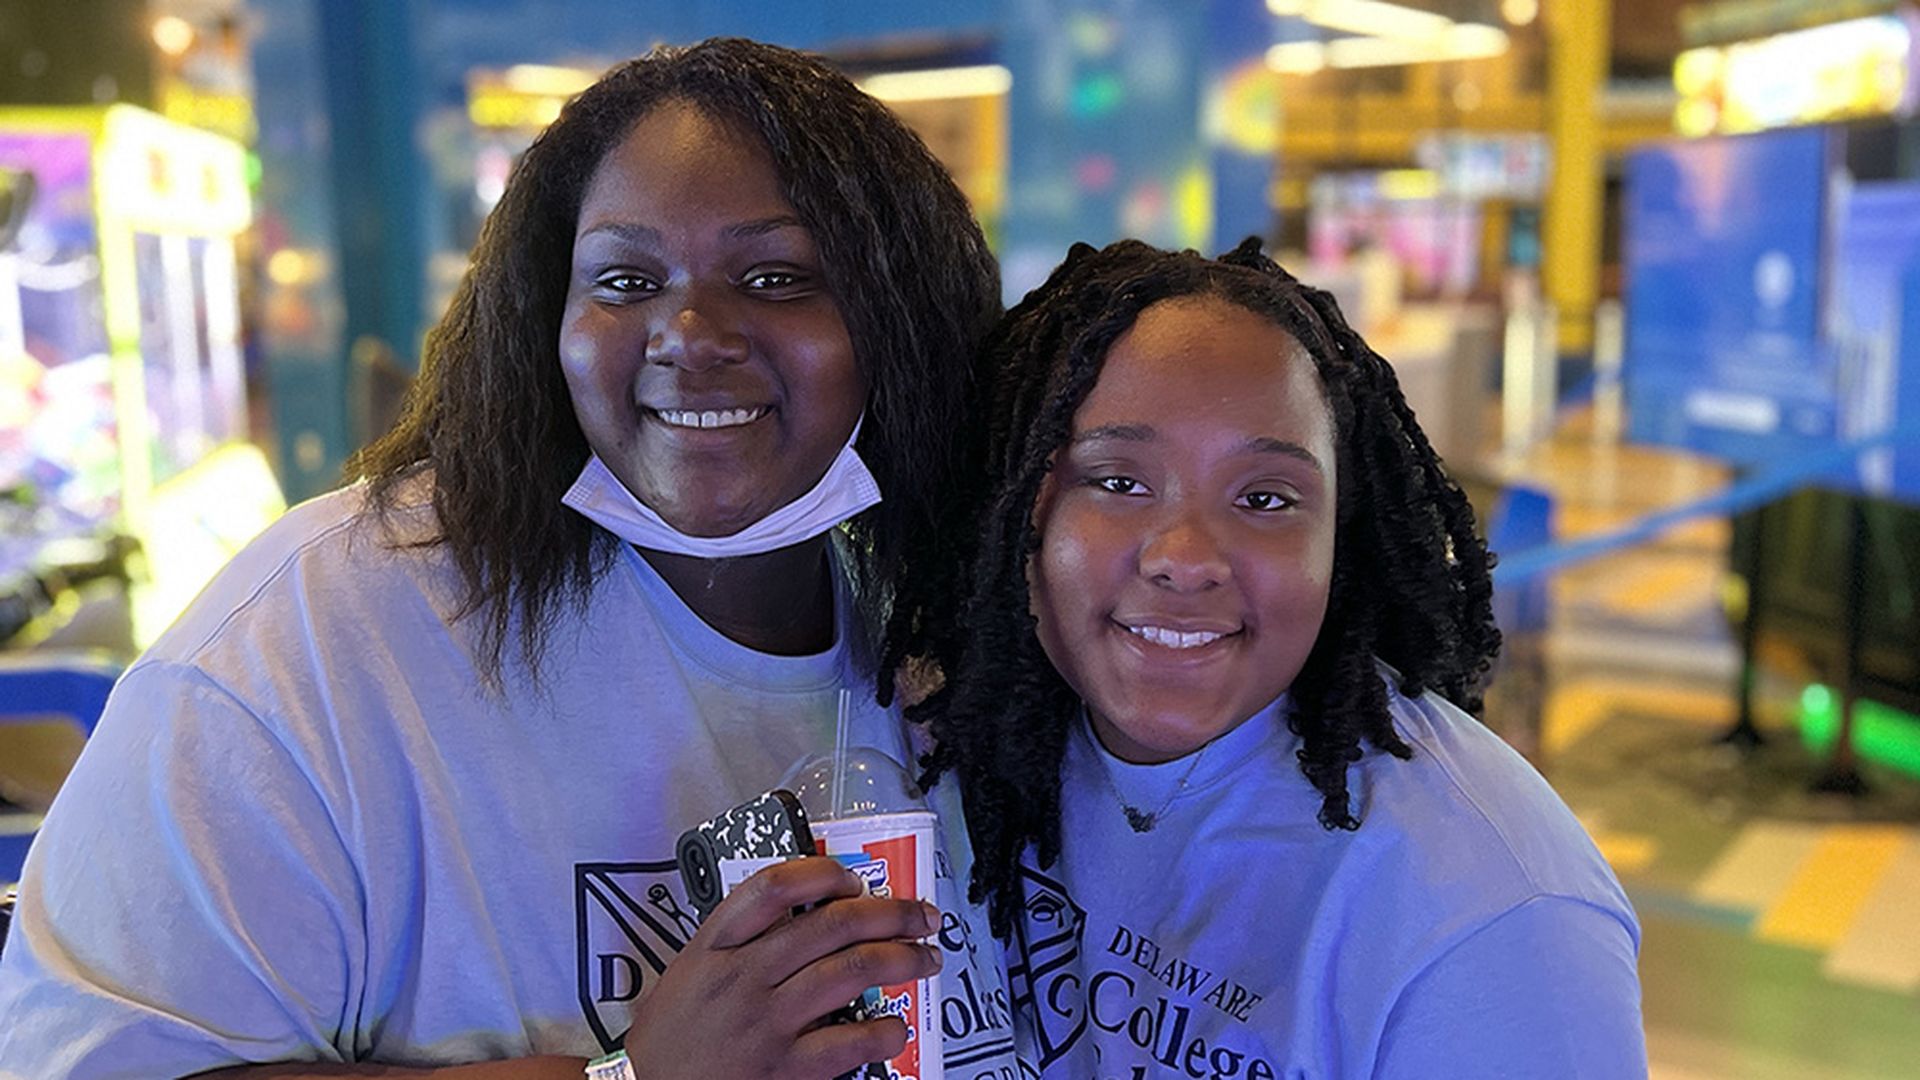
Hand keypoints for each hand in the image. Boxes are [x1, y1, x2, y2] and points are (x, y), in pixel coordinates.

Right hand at [624, 856, 941, 1078]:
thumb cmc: (675, 1034)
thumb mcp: (692, 969)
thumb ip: (741, 940)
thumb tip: (812, 914)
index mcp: (716, 945)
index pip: (774, 887)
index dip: (824, 874)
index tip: (854, 879)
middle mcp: (743, 976)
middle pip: (832, 924)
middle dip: (891, 912)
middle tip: (921, 915)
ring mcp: (766, 1021)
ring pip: (850, 971)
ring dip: (902, 958)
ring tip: (925, 958)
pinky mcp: (784, 1069)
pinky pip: (849, 1042)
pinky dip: (884, 1031)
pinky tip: (896, 1027)